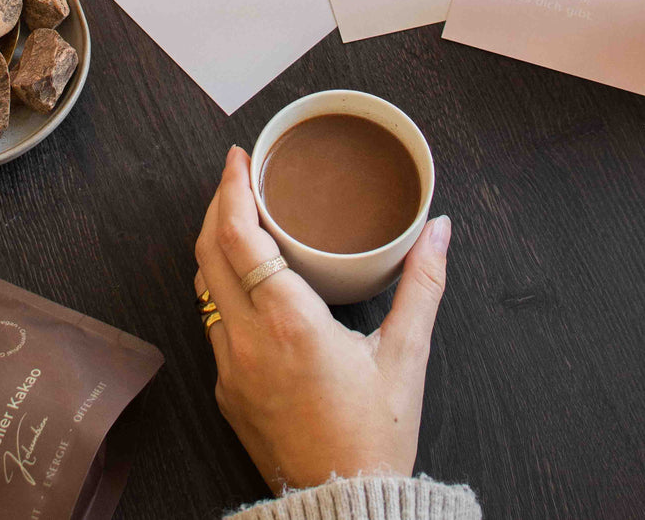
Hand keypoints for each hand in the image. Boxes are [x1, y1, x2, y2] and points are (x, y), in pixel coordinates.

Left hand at [194, 145, 450, 492]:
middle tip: (239, 173)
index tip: (239, 159)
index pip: (240, 237)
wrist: (345, 507)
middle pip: (210, 250)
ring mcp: (229, 366)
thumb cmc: (377, 436)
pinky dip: (221, 283)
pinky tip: (244, 274)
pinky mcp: (225, 388)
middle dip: (220, 203)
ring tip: (240, 213)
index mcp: (290, 323)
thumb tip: (440, 231)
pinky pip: (212, 319)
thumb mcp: (406, 356)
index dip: (233, 190)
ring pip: (204, 284)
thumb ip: (423, 285)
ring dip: (216, 242)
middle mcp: (248, 339)